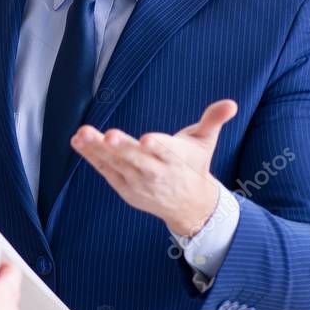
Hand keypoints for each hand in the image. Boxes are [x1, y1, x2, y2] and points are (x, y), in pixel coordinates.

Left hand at [70, 99, 237, 236]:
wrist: (188, 205)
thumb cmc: (193, 165)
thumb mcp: (206, 142)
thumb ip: (213, 120)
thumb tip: (231, 103)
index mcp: (175, 158)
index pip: (166, 151)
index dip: (157, 145)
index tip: (147, 139)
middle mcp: (155, 172)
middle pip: (137, 159)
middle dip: (122, 148)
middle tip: (108, 136)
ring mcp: (137, 181)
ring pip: (116, 164)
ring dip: (97, 150)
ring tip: (83, 134)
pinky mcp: (123, 186)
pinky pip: (105, 170)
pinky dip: (91, 157)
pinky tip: (78, 141)